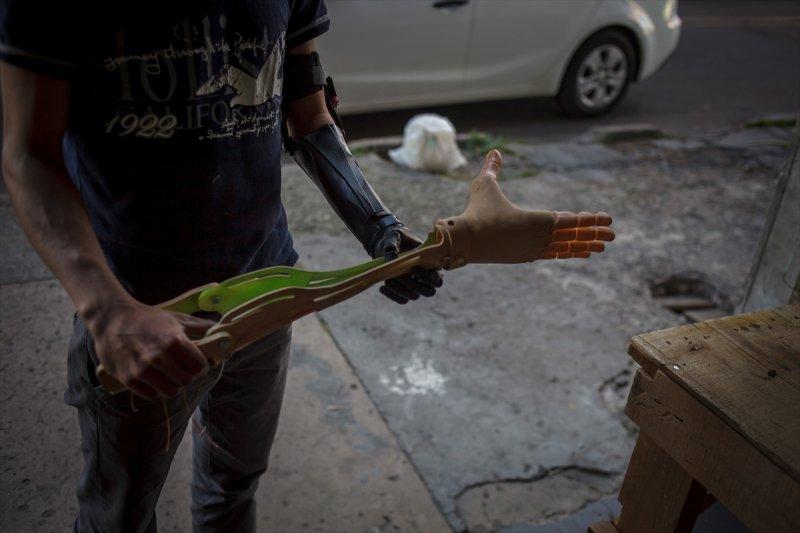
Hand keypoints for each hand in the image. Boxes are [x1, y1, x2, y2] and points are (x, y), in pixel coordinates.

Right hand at [86, 300, 214, 398]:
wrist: (111, 319)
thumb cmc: (148, 319)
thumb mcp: (177, 319)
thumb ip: (201, 327)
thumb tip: (224, 332)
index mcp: (174, 341)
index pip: (200, 367)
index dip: (201, 366)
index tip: (196, 362)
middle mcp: (159, 357)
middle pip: (187, 381)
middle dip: (187, 376)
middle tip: (181, 368)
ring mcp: (142, 370)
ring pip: (171, 392)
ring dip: (172, 385)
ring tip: (168, 374)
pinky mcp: (128, 379)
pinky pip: (152, 395)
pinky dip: (155, 389)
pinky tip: (152, 377)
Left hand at [372, 225, 443, 303]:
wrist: (385, 244)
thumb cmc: (395, 238)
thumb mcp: (394, 236)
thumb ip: (393, 244)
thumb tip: (392, 256)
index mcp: (430, 263)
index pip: (437, 278)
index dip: (428, 276)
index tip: (414, 266)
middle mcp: (425, 277)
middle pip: (429, 291)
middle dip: (415, 285)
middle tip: (401, 276)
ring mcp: (414, 285)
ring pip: (414, 296)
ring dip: (401, 290)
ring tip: (388, 280)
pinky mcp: (403, 290)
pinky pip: (402, 299)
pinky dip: (393, 295)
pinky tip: (382, 287)